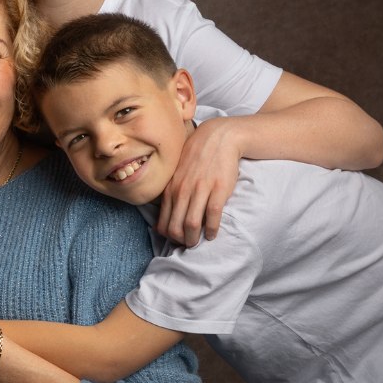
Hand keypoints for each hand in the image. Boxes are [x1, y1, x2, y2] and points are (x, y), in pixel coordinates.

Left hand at [158, 116, 241, 244]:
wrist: (219, 137)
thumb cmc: (197, 155)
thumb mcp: (177, 171)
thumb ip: (171, 190)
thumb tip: (165, 212)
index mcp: (170, 187)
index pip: (163, 220)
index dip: (167, 235)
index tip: (174, 240)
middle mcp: (182, 190)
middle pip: (175, 226)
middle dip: (180, 240)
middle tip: (187, 245)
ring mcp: (199, 189)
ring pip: (191, 223)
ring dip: (194, 238)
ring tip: (198, 242)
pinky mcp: (218, 189)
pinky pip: (212, 215)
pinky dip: (211, 229)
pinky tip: (212, 234)